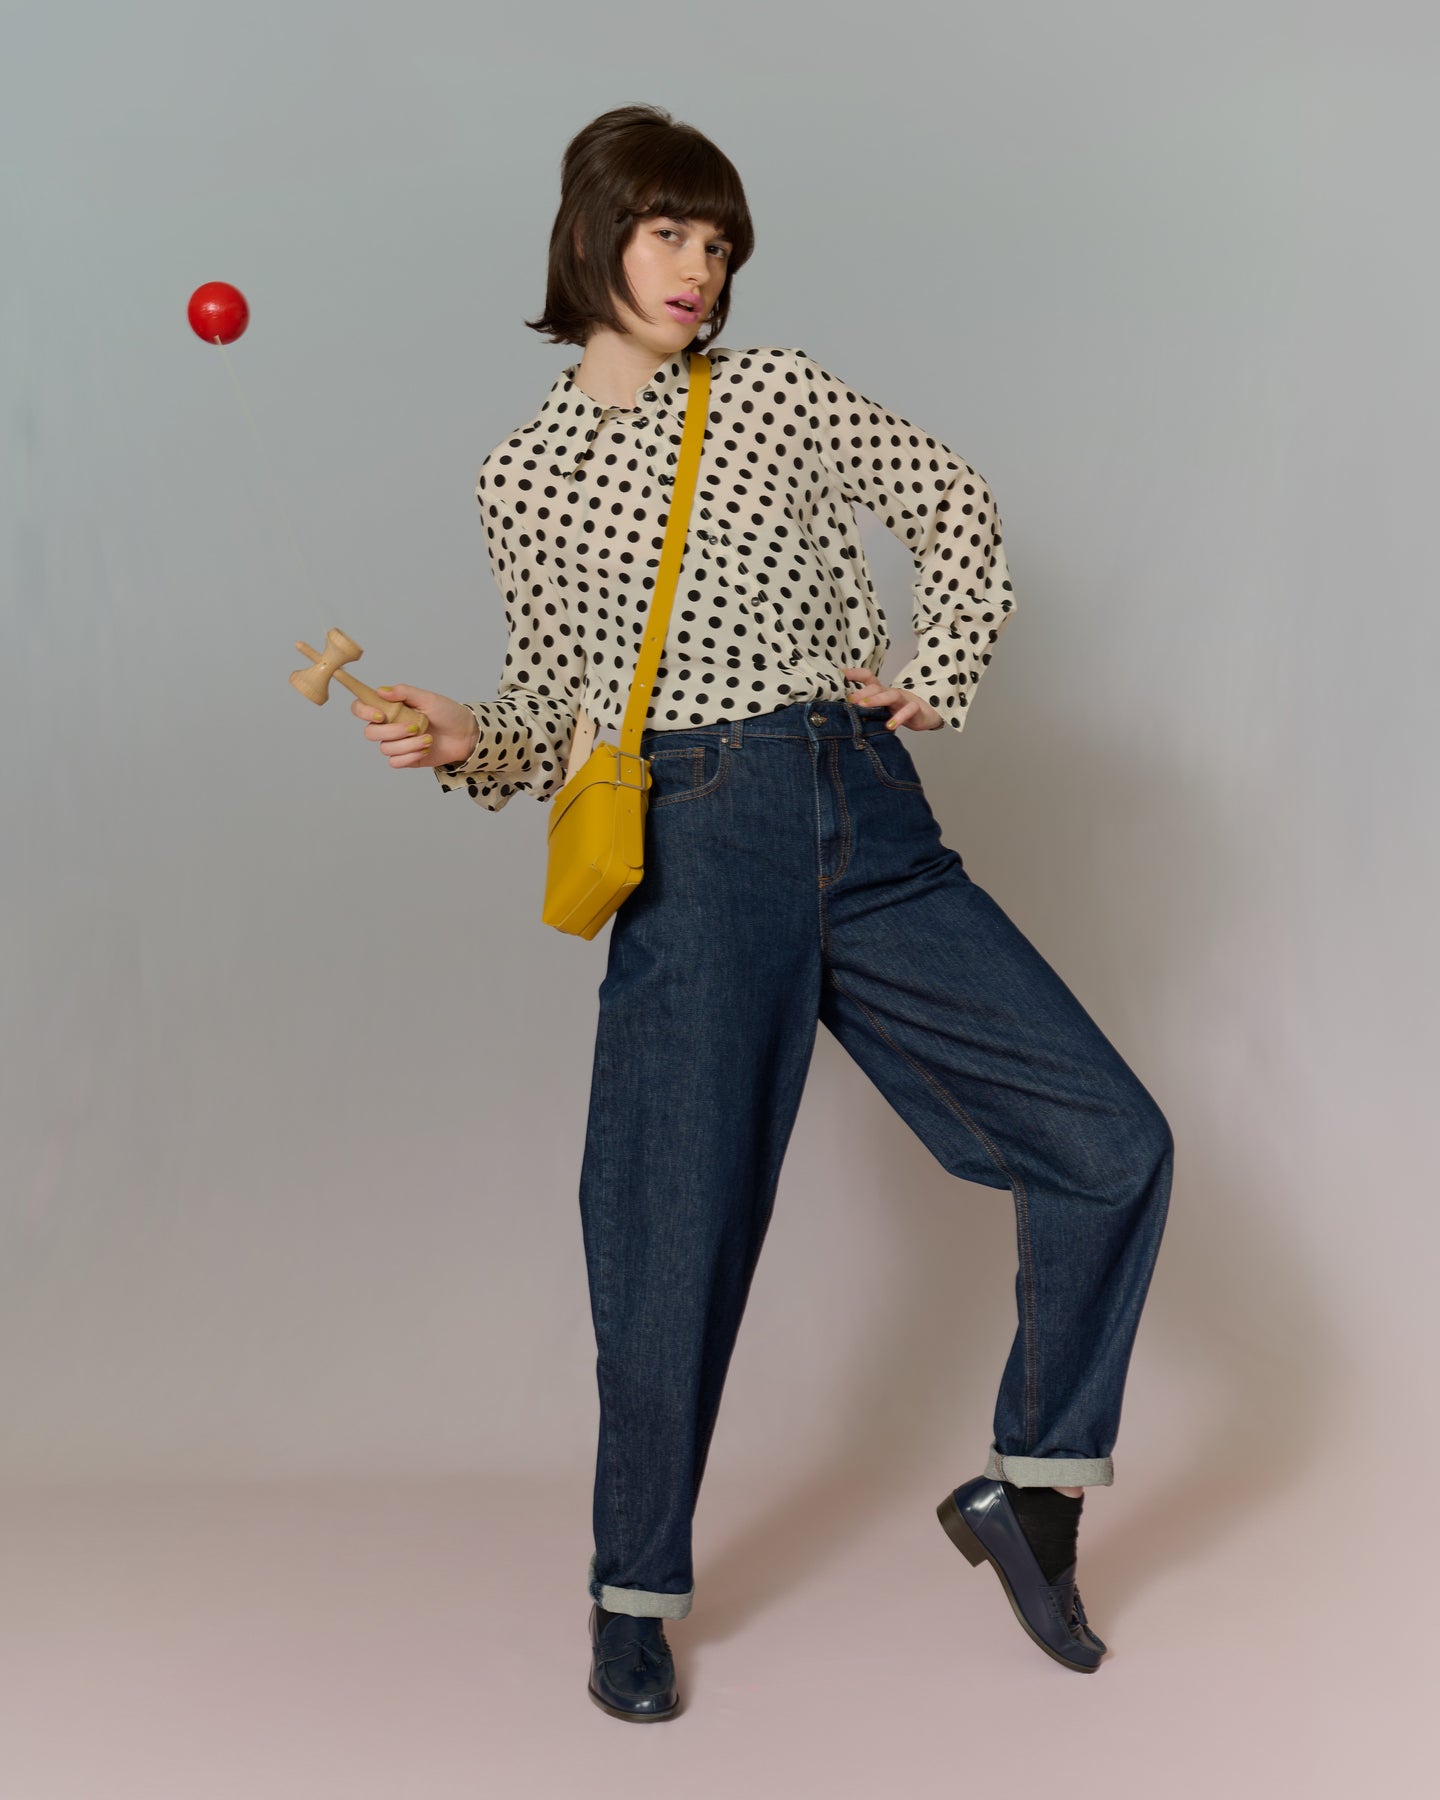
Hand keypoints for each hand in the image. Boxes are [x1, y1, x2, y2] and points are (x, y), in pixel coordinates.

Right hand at [351, 683, 478, 768]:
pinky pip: (395, 762)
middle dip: (392, 731)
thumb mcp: (428, 698)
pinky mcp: (405, 759)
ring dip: (408, 744)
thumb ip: (404, 692)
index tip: (380, 715)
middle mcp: (389, 726)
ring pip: (385, 748)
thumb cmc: (447, 713)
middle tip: (415, 727)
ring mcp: (397, 743)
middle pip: (370, 733)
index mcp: (390, 708)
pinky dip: (411, 756)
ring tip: (428, 739)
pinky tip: (426, 749)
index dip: (363, 712)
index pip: (361, 708)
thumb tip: (381, 691)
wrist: (466, 734)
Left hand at [839, 667, 942, 730]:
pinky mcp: (916, 709)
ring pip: (891, 695)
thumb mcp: (882, 710)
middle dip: (862, 691)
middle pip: (876, 686)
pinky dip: (899, 717)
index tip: (840, 674)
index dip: (855, 674)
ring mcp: (904, 700)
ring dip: (876, 699)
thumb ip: (867, 710)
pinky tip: (890, 726)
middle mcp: (891, 693)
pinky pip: (908, 710)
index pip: (868, 678)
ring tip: (863, 706)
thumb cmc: (899, 712)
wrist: (926, 715)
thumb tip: (843, 713)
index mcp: (881, 691)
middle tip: (849, 699)